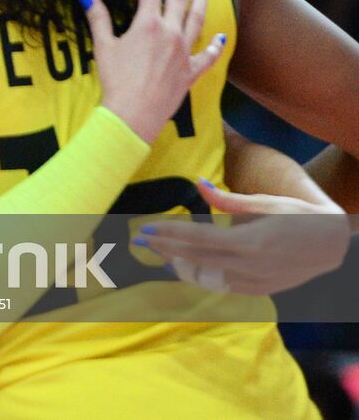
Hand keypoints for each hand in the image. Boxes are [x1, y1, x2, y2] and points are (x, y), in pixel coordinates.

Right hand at [81, 0, 224, 142]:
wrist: (133, 113)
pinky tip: (220, 36)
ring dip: (201, 0)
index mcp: (147, 24)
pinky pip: (207, 56)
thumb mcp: (103, 46)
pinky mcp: (190, 72)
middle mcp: (170, 33)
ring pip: (196, 20)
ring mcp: (183, 52)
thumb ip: (98, 18)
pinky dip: (214, 46)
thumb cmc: (115, 80)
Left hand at [136, 180, 350, 294]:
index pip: (199, 240)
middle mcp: (250, 267)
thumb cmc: (299, 216)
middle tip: (140, 241)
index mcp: (250, 243)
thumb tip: (198, 182)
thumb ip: (228, 199)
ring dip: (179, 266)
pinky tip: (184, 268)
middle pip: (196, 260)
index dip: (170, 235)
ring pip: (206, 278)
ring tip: (158, 254)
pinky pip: (221, 286)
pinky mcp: (260, 290)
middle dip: (165, 250)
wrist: (332, 245)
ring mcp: (255, 282)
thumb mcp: (266, 203)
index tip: (146, 230)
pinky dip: (200, 277)